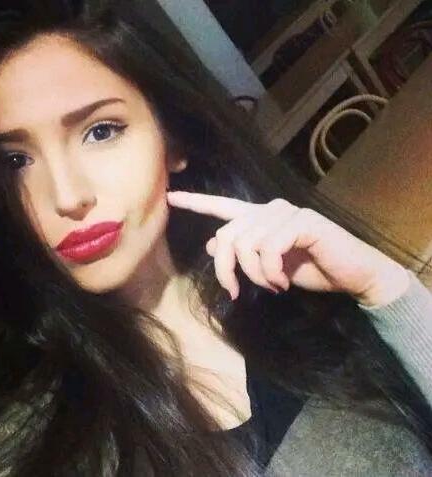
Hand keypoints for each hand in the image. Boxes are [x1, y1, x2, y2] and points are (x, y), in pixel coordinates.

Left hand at [167, 191, 409, 306]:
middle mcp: (268, 210)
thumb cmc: (309, 269)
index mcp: (258, 218)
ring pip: (245, 244)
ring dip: (255, 276)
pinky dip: (270, 273)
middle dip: (225, 270)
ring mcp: (285, 213)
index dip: (196, 202)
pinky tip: (282, 283)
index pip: (222, 206)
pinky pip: (268, 249)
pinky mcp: (302, 222)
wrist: (351, 274)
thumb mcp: (267, 266)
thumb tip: (209, 244)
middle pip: (225, 236)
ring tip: (272, 286)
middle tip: (236, 292)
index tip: (171, 198)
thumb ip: (241, 254)